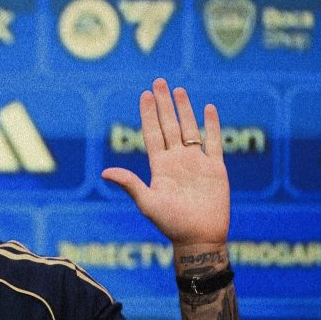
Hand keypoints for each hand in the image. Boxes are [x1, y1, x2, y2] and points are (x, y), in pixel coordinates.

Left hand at [101, 79, 228, 247]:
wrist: (198, 238)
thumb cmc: (171, 224)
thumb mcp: (147, 202)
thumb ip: (130, 184)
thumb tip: (105, 172)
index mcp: (159, 167)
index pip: (152, 133)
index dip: (148, 114)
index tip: (144, 95)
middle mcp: (176, 161)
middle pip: (169, 125)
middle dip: (163, 104)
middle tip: (159, 81)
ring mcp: (196, 163)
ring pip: (189, 129)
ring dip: (184, 109)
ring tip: (178, 90)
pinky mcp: (215, 169)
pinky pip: (213, 142)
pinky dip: (211, 125)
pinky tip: (208, 108)